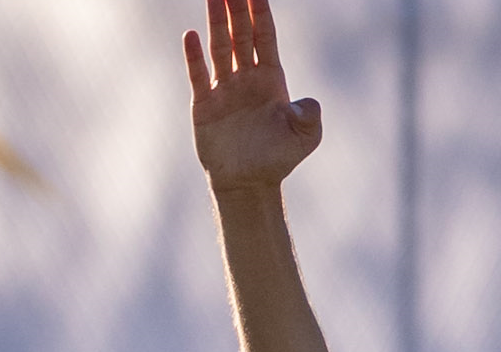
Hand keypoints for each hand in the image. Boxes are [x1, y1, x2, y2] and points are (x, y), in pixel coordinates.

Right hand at [186, 0, 319, 190]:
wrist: (249, 184)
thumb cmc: (279, 159)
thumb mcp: (305, 137)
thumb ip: (309, 116)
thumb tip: (307, 102)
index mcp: (271, 78)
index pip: (265, 36)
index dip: (261, 11)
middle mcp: (246, 77)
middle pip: (241, 34)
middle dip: (237, 7)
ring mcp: (224, 88)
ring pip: (220, 47)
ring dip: (216, 21)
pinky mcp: (204, 105)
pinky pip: (199, 75)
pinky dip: (194, 56)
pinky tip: (191, 35)